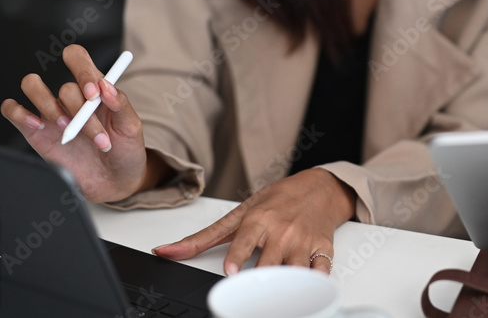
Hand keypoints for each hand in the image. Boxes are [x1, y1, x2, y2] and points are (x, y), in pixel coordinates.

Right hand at [0, 44, 153, 202]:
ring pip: (32, 86)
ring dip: (51, 107)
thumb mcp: (132, 127)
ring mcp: (51, 113)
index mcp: (94, 89)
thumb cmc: (125, 151)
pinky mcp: (34, 131)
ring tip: (69, 131)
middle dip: (81, 112)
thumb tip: (106, 85)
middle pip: (64, 85)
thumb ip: (121, 103)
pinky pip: (12, 110)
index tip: (94, 93)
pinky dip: (20, 113)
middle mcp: (70, 98)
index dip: (82, 69)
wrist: (114, 182)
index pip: (78, 58)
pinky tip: (40, 125)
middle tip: (96, 135)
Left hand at [152, 168, 356, 274]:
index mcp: (259, 219)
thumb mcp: (240, 212)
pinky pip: (321, 270)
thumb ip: (203, 237)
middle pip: (269, 261)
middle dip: (260, 278)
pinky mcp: (322, 249)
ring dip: (286, 284)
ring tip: (275, 298)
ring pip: (295, 269)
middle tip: (250, 294)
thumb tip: (165, 251)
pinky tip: (307, 290)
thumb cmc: (277, 200)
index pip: (245, 240)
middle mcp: (282, 231)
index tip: (230, 271)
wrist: (318, 188)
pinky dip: (316, 282)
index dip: (237, 256)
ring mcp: (303, 241)